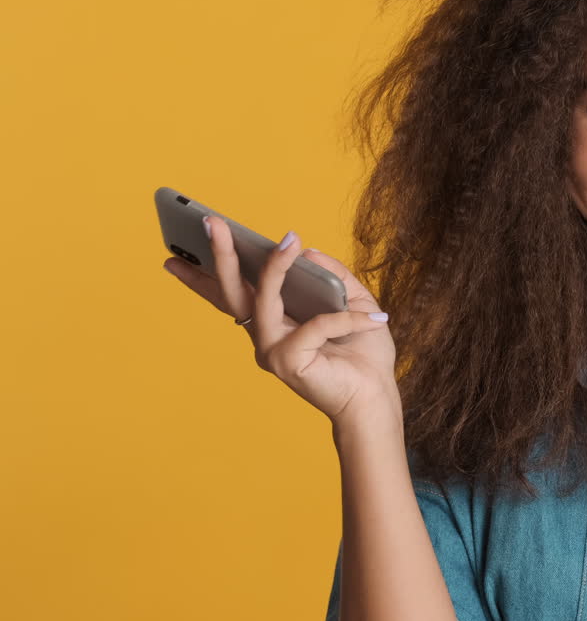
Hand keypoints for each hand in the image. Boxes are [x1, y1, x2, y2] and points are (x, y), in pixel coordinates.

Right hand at [162, 215, 400, 428]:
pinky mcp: (288, 363)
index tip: (178, 247)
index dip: (204, 271)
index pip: (234, 293)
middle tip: (212, 223)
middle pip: (234, 293)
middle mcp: (265, 336)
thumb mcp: (355, 302)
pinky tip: (372, 320)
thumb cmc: (363, 354)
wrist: (375, 398)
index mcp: (274, 321)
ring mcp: (271, 351)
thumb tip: (307, 251)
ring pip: (262, 301)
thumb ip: (332, 275)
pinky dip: (344, 320)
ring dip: (274, 269)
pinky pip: (316, 327)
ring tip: (289, 240)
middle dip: (222, 256)